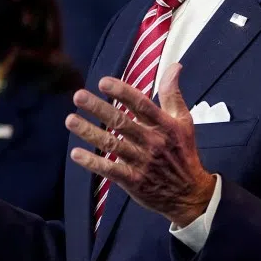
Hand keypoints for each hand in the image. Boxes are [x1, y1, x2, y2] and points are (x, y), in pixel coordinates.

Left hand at [65, 63, 215, 226]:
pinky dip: (93, 162)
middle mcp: (152, 142)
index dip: (122, 92)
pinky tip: (76, 154)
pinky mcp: (134, 181)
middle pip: (122, 122)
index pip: (141, 104)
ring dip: (89, 132)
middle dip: (99, 108)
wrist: (190, 193)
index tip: (103, 82)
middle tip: (78, 96)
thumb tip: (174, 66)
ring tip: (70, 120)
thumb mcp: (183, 121)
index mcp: (164, 125)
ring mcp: (142, 162)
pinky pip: (110, 170)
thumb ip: (173, 93)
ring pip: (112, 144)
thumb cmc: (183, 152)